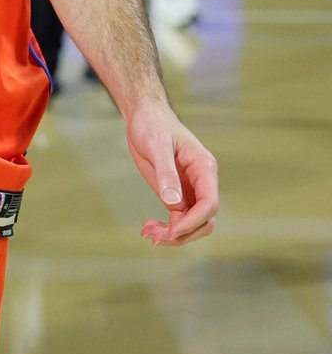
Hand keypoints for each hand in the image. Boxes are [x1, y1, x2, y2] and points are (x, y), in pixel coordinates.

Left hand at [125, 103, 218, 245]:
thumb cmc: (152, 125)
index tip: (172, 230)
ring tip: (147, 234)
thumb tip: (174, 203)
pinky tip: (148, 228)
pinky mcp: (177, 193)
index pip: (210, 203)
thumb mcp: (156, 145)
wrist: (144, 116)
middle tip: (154, 237)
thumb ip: (166, 173)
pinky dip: (166, 228)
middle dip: (184, 232)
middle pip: (205, 219)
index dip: (194, 220)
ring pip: (192, 223)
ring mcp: (191, 190)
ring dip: (174, 234)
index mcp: (204, 168)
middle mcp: (202, 182)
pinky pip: (179, 218)